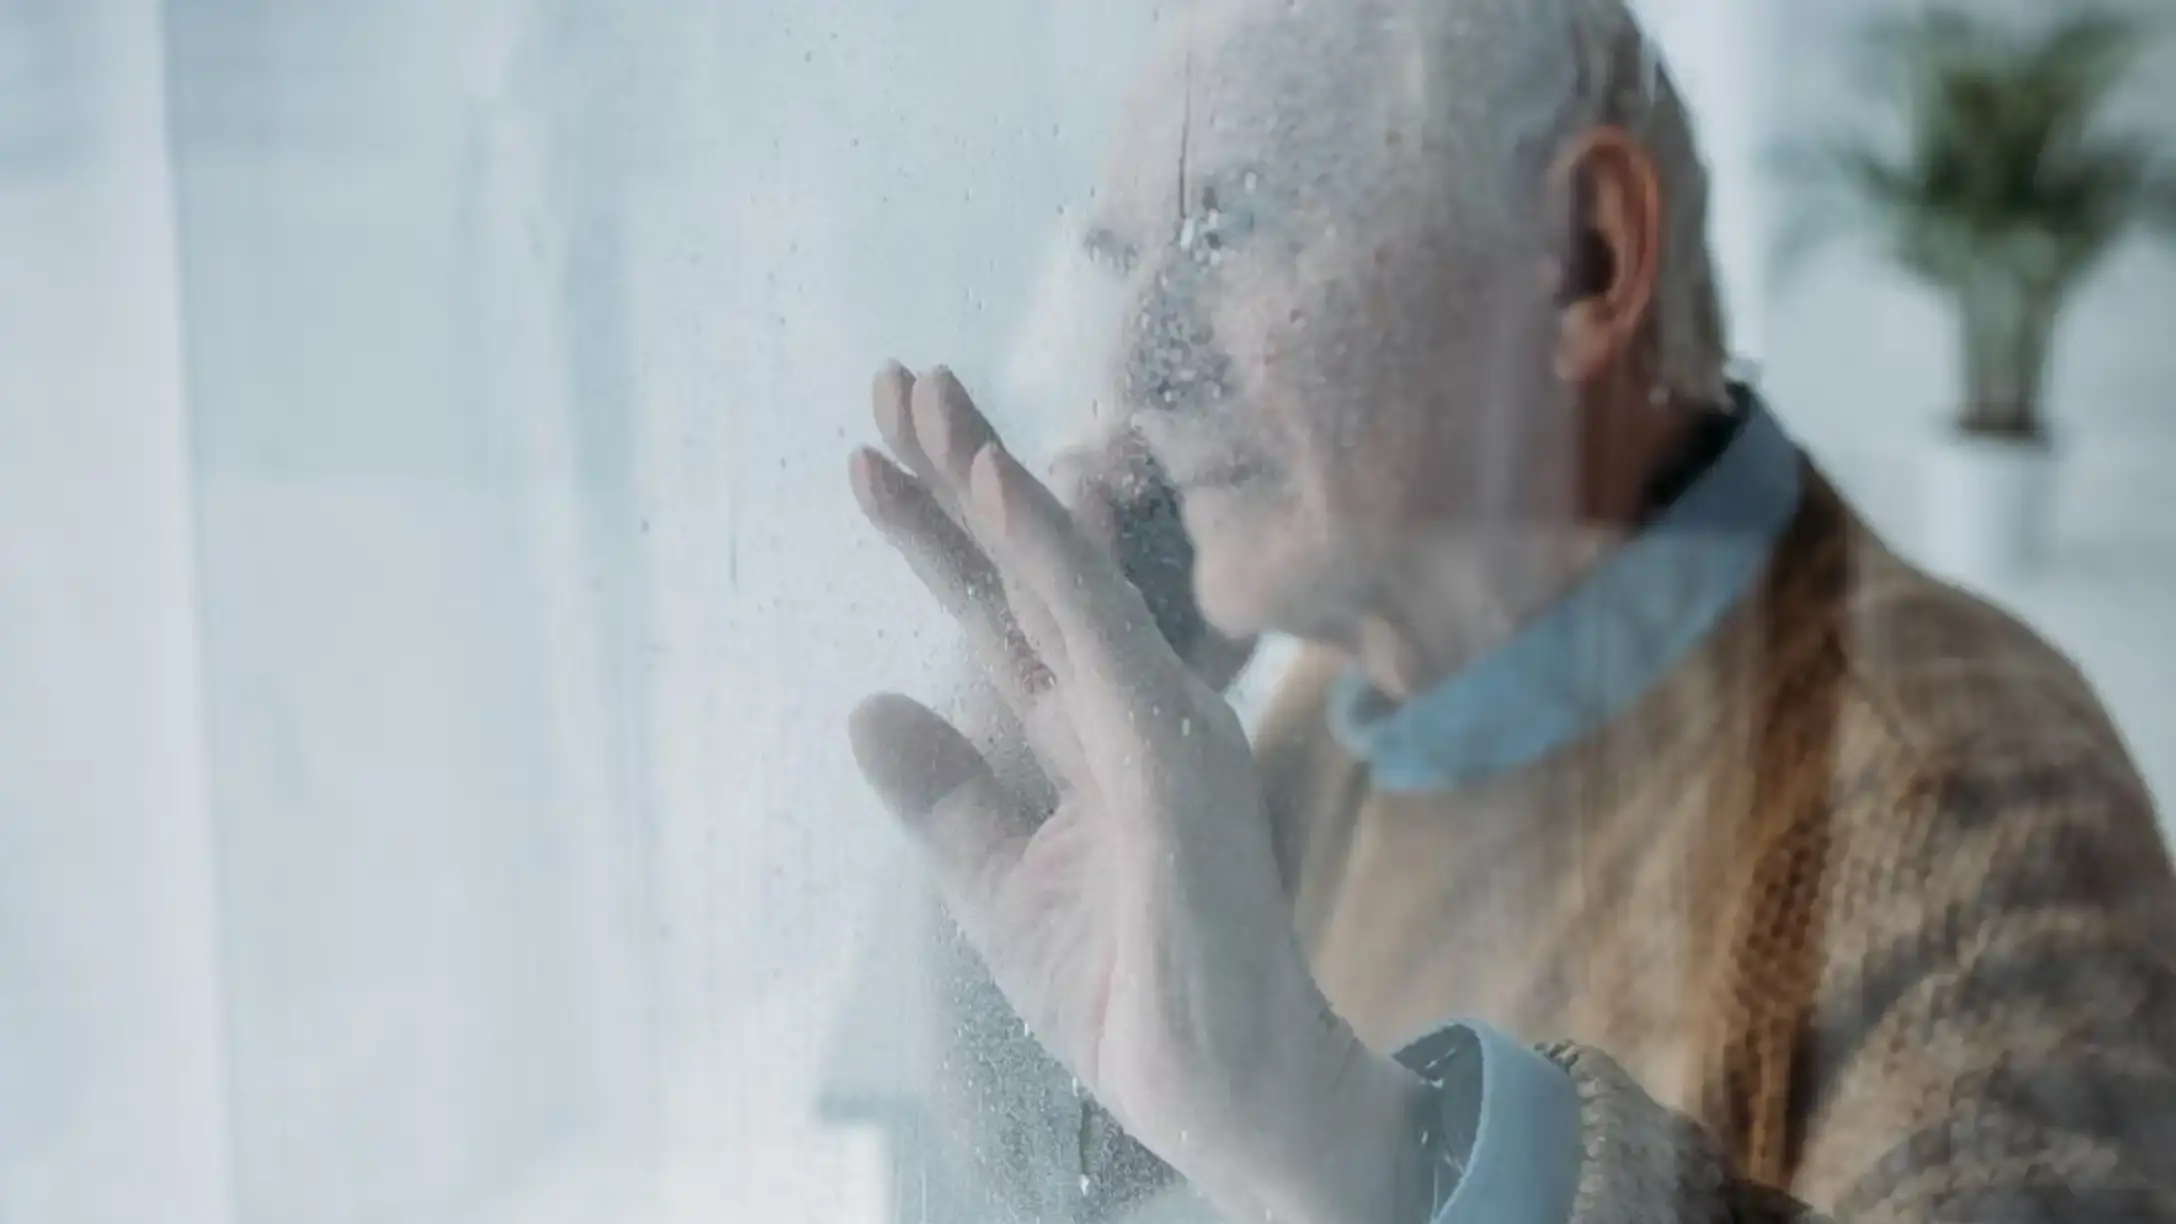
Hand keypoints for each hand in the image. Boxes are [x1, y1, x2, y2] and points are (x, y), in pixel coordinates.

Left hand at [848, 366, 1419, 1223]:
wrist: (1217, 1094)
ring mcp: (1158, 726)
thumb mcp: (994, 888)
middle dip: (959, 473)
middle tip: (893, 379)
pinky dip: (1051, 554)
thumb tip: (868, 705)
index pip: (997, 609)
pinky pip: (1104, 634)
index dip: (934, 533)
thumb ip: (943, 797)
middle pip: (1029, 568)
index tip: (862, 459)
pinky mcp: (1176, 760)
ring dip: (996, 484)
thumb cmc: (1124, 988)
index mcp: (1084, 733)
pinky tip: (1000, 485)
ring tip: (930, 403)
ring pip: (1068, 576)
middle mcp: (1127, 708)